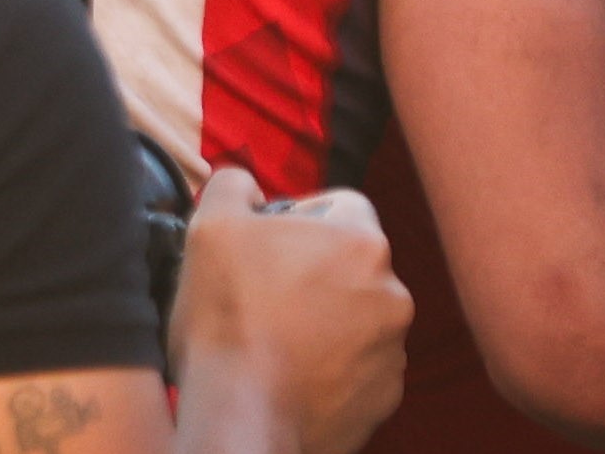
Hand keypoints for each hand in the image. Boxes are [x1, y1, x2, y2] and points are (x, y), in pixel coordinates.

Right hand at [168, 165, 408, 453]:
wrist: (243, 420)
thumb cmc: (228, 319)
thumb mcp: (211, 225)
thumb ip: (233, 187)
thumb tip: (245, 185)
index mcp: (363, 242)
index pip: (341, 204)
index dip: (300, 216)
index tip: (265, 243)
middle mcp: (393, 294)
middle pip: (352, 264)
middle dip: (314, 271)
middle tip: (263, 293)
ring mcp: (392, 352)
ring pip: (357, 317)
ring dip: (325, 320)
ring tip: (274, 340)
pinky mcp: (384, 400)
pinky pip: (358, 368)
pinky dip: (331, 367)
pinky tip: (290, 375)